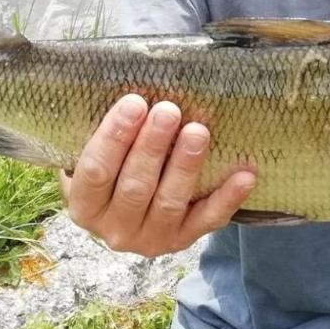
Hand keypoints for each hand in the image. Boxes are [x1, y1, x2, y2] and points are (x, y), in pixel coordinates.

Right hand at [61, 95, 255, 256]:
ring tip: (198, 131)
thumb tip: (134, 87)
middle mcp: (114, 229)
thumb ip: (110, 133)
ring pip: (169, 202)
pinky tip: (245, 175)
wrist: (128, 214)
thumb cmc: (114, 170)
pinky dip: (227, 198)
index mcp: (84, 206)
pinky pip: (208, 220)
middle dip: (152, 146)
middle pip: (134, 187)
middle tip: (169, 110)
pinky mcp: (183, 241)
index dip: (113, 137)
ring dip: (185, 165)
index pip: (95, 171)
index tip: (134, 102)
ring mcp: (150, 239)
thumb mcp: (98, 155)